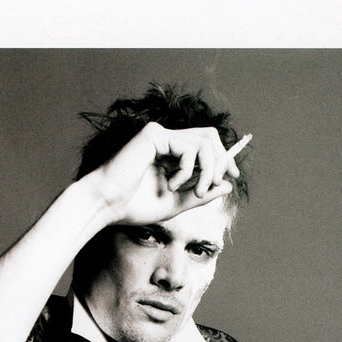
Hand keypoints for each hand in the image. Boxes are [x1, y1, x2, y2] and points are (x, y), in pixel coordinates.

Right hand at [86, 122, 241, 225]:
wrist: (107, 206)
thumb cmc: (134, 207)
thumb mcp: (175, 204)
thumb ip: (200, 195)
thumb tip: (228, 185)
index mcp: (171, 154)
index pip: (206, 145)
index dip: (224, 158)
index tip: (233, 176)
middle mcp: (167, 140)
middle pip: (210, 137)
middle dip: (221, 160)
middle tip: (214, 184)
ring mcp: (161, 135)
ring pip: (204, 141)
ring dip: (207, 169)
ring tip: (194, 191)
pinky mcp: (155, 135)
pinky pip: (188, 147)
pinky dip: (187, 170)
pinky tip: (172, 185)